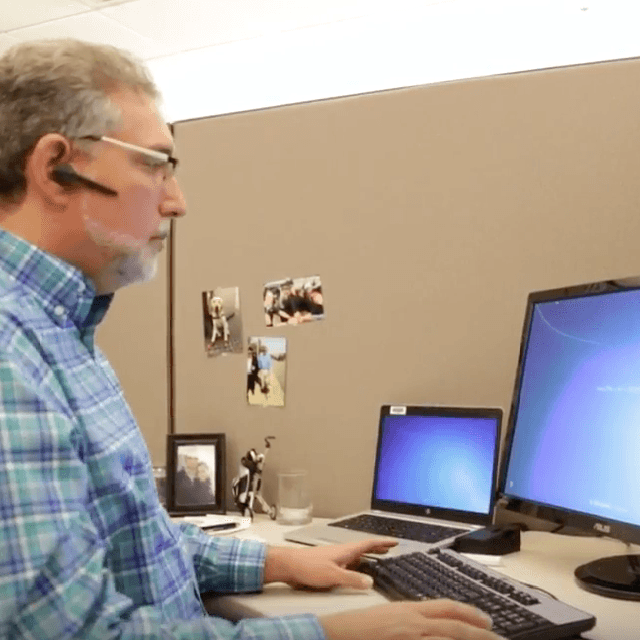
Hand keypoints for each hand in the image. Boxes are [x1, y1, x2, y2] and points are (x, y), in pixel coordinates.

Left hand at [263, 539, 396, 589]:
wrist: (289, 565)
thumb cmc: (308, 566)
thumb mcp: (333, 575)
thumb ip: (352, 579)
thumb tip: (370, 582)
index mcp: (345, 551)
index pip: (368, 544)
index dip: (382, 542)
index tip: (394, 541)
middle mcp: (341, 552)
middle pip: (363, 548)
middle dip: (377, 547)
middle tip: (389, 548)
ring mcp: (335, 557)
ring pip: (356, 555)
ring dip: (368, 555)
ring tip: (377, 557)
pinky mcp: (328, 565)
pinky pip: (348, 562)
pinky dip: (357, 564)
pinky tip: (356, 569)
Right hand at [320, 599, 504, 639]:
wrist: (338, 633)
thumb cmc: (360, 628)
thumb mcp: (390, 618)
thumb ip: (411, 621)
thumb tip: (432, 626)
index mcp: (410, 609)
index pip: (447, 607)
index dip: (470, 613)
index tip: (486, 621)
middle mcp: (414, 621)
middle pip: (455, 625)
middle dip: (480, 633)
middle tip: (499, 638)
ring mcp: (410, 636)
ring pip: (448, 637)